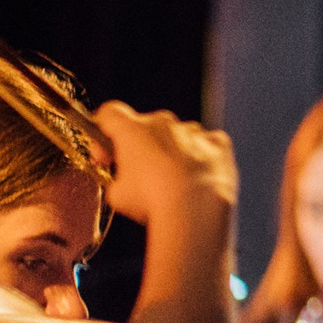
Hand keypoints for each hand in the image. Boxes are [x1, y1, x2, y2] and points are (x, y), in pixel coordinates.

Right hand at [96, 103, 236, 229]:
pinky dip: (201, 157)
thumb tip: (124, 183)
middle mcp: (163, 123)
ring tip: (172, 184)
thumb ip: (117, 179)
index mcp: (132, 129)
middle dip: (140, 147)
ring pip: (177, 136)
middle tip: (139, 176)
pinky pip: (207, 144)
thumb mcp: (117, 194)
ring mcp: (193, 132)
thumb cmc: (152, 201)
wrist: (196, 210)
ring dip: (171, 153)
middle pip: (145, 127)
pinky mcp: (218, 144)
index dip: (103, 131)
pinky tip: (197, 178)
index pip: (110, 113)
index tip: (105, 154)